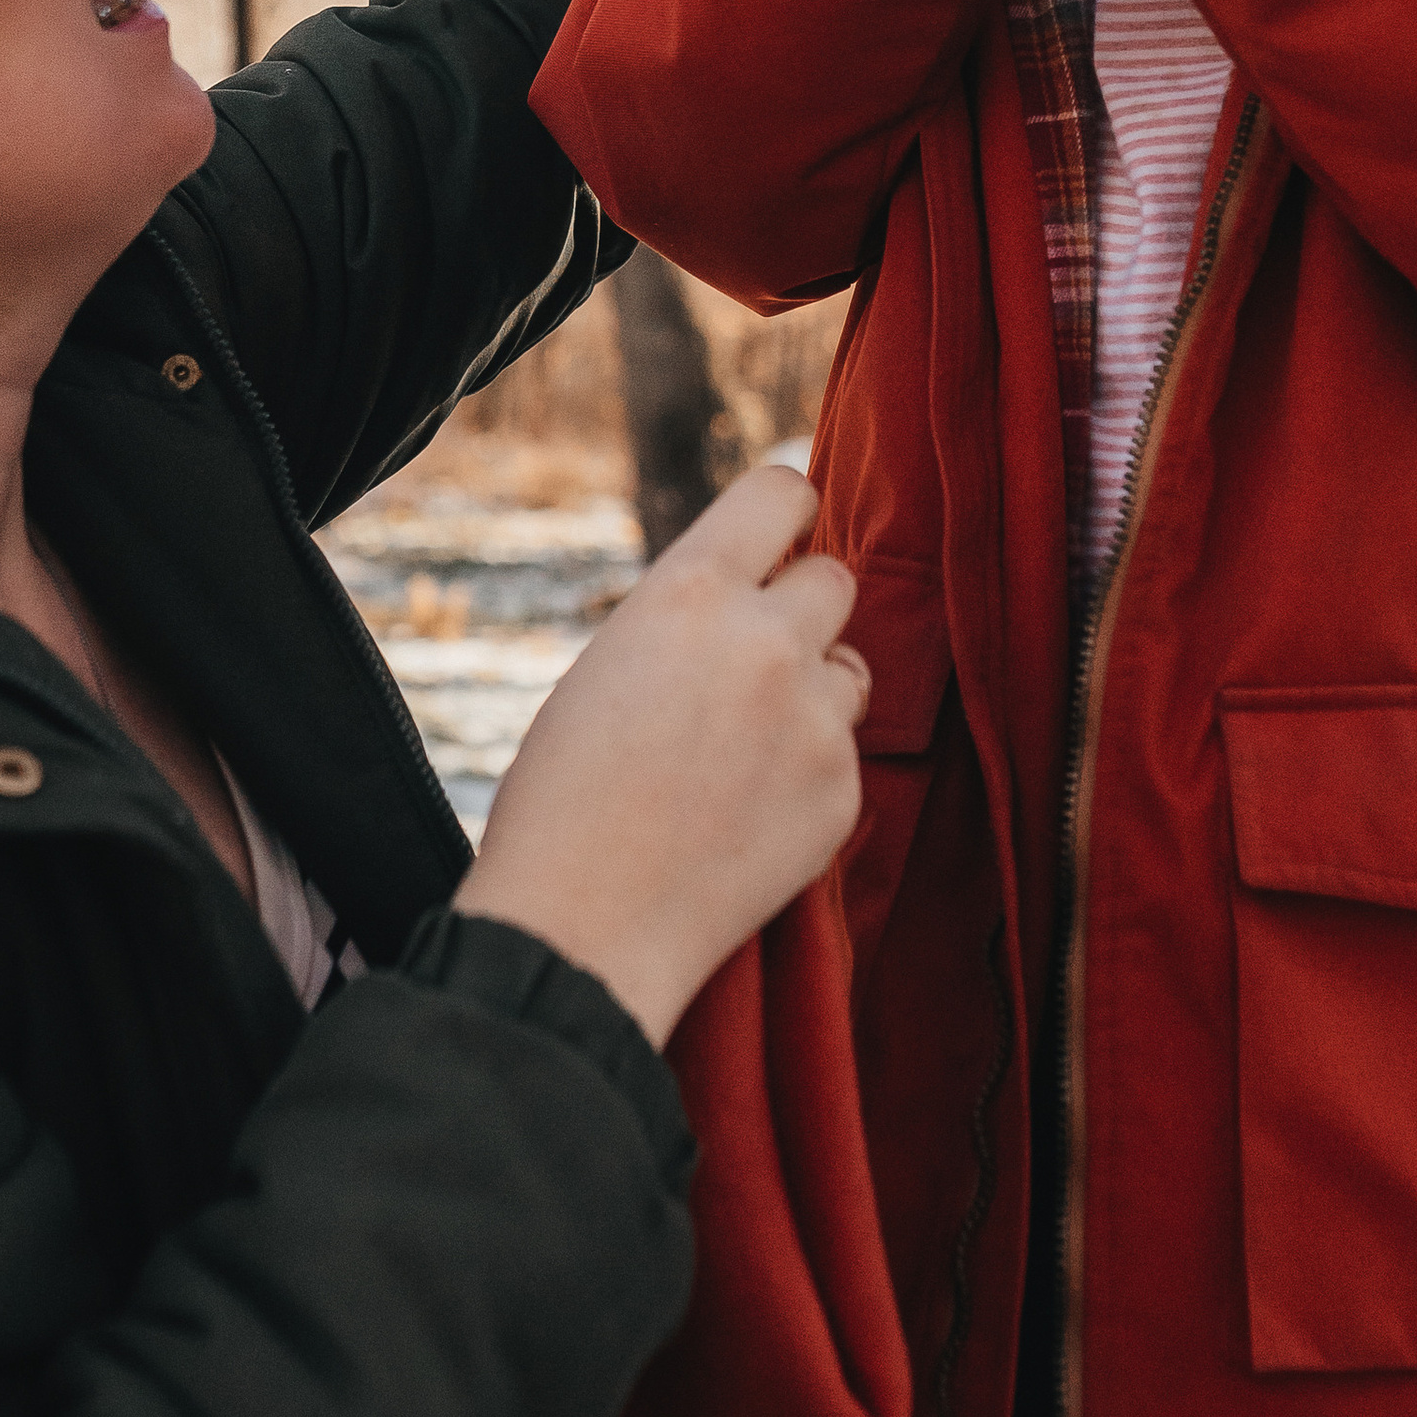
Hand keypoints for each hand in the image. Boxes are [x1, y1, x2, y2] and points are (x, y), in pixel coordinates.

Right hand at [456, 466, 866, 1045]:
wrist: (583, 926)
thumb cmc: (566, 796)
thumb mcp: (609, 664)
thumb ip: (689, 620)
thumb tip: (751, 594)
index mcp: (688, 592)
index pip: (782, 491)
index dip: (787, 508)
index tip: (785, 534)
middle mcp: (765, 640)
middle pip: (834, 578)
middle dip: (801, 610)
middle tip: (757, 659)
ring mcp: (814, 718)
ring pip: (851, 667)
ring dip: (815, 690)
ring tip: (742, 749)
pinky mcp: (843, 790)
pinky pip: (844, 752)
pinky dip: (808, 773)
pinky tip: (747, 814)